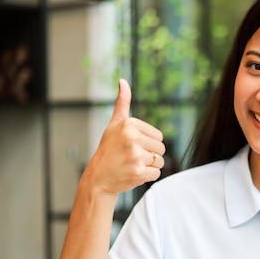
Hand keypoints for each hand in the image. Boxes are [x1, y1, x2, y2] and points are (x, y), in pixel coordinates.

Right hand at [81, 79, 165, 195]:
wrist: (98, 178)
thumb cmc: (108, 150)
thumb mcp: (114, 124)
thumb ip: (122, 103)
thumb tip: (123, 81)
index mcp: (129, 124)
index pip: (158, 136)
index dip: (148, 144)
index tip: (132, 146)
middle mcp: (132, 138)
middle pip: (161, 149)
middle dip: (150, 155)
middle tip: (132, 158)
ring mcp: (135, 156)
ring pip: (160, 162)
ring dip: (149, 166)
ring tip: (132, 165)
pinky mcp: (138, 172)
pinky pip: (156, 174)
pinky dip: (147, 177)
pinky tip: (132, 174)